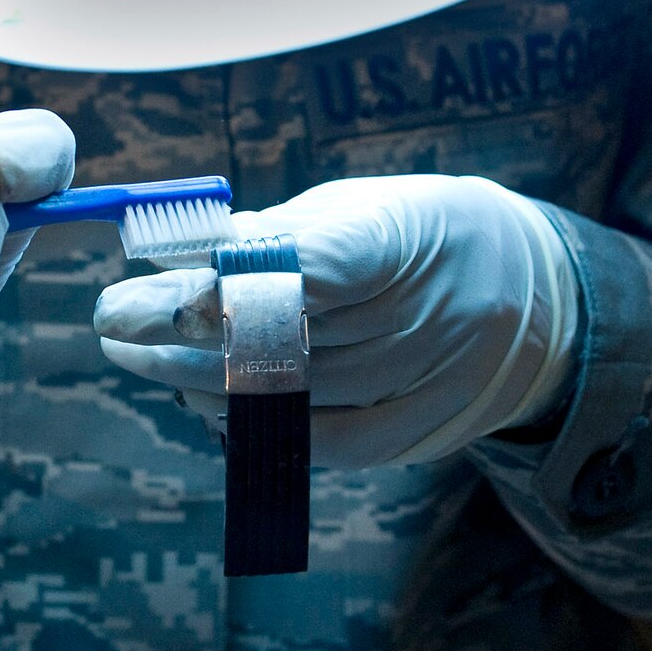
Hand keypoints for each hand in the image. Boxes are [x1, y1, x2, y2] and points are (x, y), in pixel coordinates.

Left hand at [94, 175, 579, 467]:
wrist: (536, 296)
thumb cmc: (419, 236)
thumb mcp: (359, 207)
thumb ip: (271, 236)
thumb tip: (172, 259)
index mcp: (409, 234)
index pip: (309, 267)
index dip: (226, 284)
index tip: (154, 291)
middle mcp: (425, 313)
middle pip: (286, 337)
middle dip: (183, 333)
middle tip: (114, 323)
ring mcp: (429, 381)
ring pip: (295, 394)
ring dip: (203, 380)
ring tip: (142, 358)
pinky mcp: (423, 431)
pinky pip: (325, 442)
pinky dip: (255, 424)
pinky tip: (205, 402)